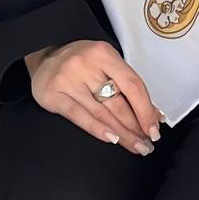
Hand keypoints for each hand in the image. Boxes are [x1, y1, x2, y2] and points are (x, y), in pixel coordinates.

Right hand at [24, 40, 166, 155]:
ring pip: (102, 114)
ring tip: (136, 146)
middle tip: (147, 142)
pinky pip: (81, 118)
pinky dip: (99, 130)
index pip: (132, 84)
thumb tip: (150, 111)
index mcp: (103, 54)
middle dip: (136, 126)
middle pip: (118, 102)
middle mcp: (86, 65)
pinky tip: (112, 139)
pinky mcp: (54, 96)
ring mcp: (68, 81)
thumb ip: (124, 82)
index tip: (154, 126)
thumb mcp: (104, 61)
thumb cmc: (80, 61)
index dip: (145, 108)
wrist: (44, 57)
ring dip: (122, 134)